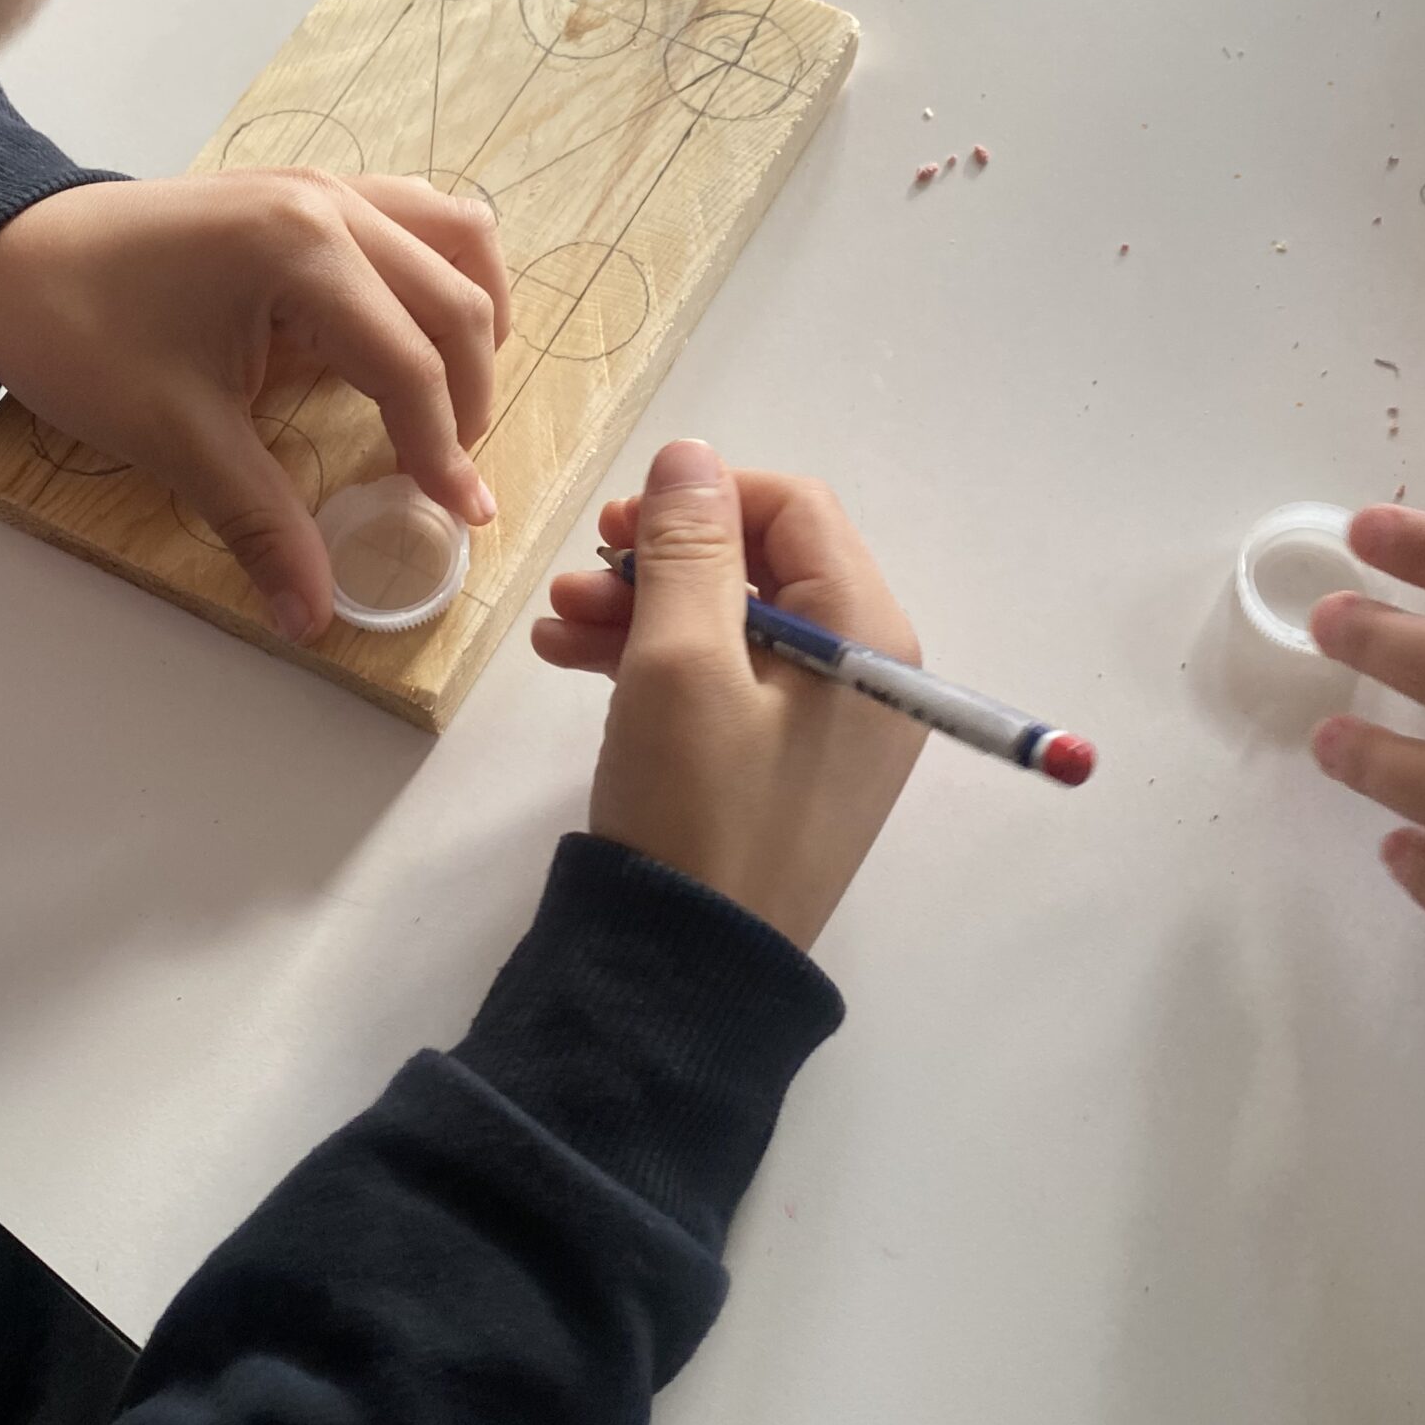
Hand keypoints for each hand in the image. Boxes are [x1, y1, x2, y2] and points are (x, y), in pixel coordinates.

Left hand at [0, 168, 508, 641]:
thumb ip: (262, 524)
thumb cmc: (78, 334)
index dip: (443, 449)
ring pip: (454, 238)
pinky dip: (439, 270)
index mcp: (300, 251)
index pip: (409, 363)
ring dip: (470, 317)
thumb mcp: (174, 436)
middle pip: (453, 300)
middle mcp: (329, 203)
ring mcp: (321, 184)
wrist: (1, 256)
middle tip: (450, 475)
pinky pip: (414, 215)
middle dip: (468, 397)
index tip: (463, 516)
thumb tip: (313, 616)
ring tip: (457, 395)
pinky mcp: (305, 189)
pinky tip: (420, 328)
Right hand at [533, 443, 924, 950]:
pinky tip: (572, 658)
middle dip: (661, 560)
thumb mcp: (680, 662)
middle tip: (576, 573)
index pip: (795, 511)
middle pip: (762, 565)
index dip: (704, 500)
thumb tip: (692, 454)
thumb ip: (689, 548)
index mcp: (869, 636)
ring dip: (642, 607)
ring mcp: (826, 727)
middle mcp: (866, 673)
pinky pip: (723, 683)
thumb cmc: (695, 805)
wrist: (687, 971)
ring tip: (555, 622)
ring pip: (730, 624)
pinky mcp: (781, 769)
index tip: (618, 525)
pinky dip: (654, 662)